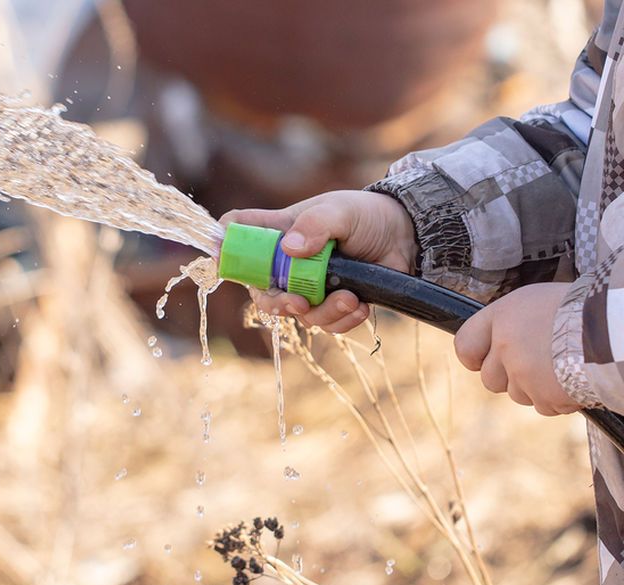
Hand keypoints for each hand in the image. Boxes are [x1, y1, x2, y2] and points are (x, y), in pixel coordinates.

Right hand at [220, 190, 415, 332]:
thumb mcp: (341, 210)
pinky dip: (343, 320)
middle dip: (275, 302)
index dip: (225, 245)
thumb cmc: (368, 215)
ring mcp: (310, 285)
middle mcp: (289, 262)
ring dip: (322, 312)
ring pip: (298, 313)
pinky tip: (360, 305)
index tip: (224, 259)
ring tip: (350, 299)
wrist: (410, 237)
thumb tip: (289, 248)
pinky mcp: (333, 304)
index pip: (239, 232)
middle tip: (297, 303)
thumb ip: (316, 224)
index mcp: (281, 231)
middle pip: (260, 289)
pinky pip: (326, 324)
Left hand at [454, 283, 580, 415]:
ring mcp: (522, 372)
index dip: (474, 357)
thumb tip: (500, 341)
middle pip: (490, 378)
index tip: (483, 360)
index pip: (465, 345)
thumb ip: (514, 323)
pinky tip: (576, 377)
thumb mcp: (540, 301)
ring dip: (537, 388)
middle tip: (539, 364)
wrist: (615, 327)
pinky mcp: (543, 395)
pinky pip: (544, 406)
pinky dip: (559, 399)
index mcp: (502, 316)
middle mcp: (505, 344)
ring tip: (565, 366)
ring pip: (518, 394)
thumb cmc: (585, 307)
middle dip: (510, 377)